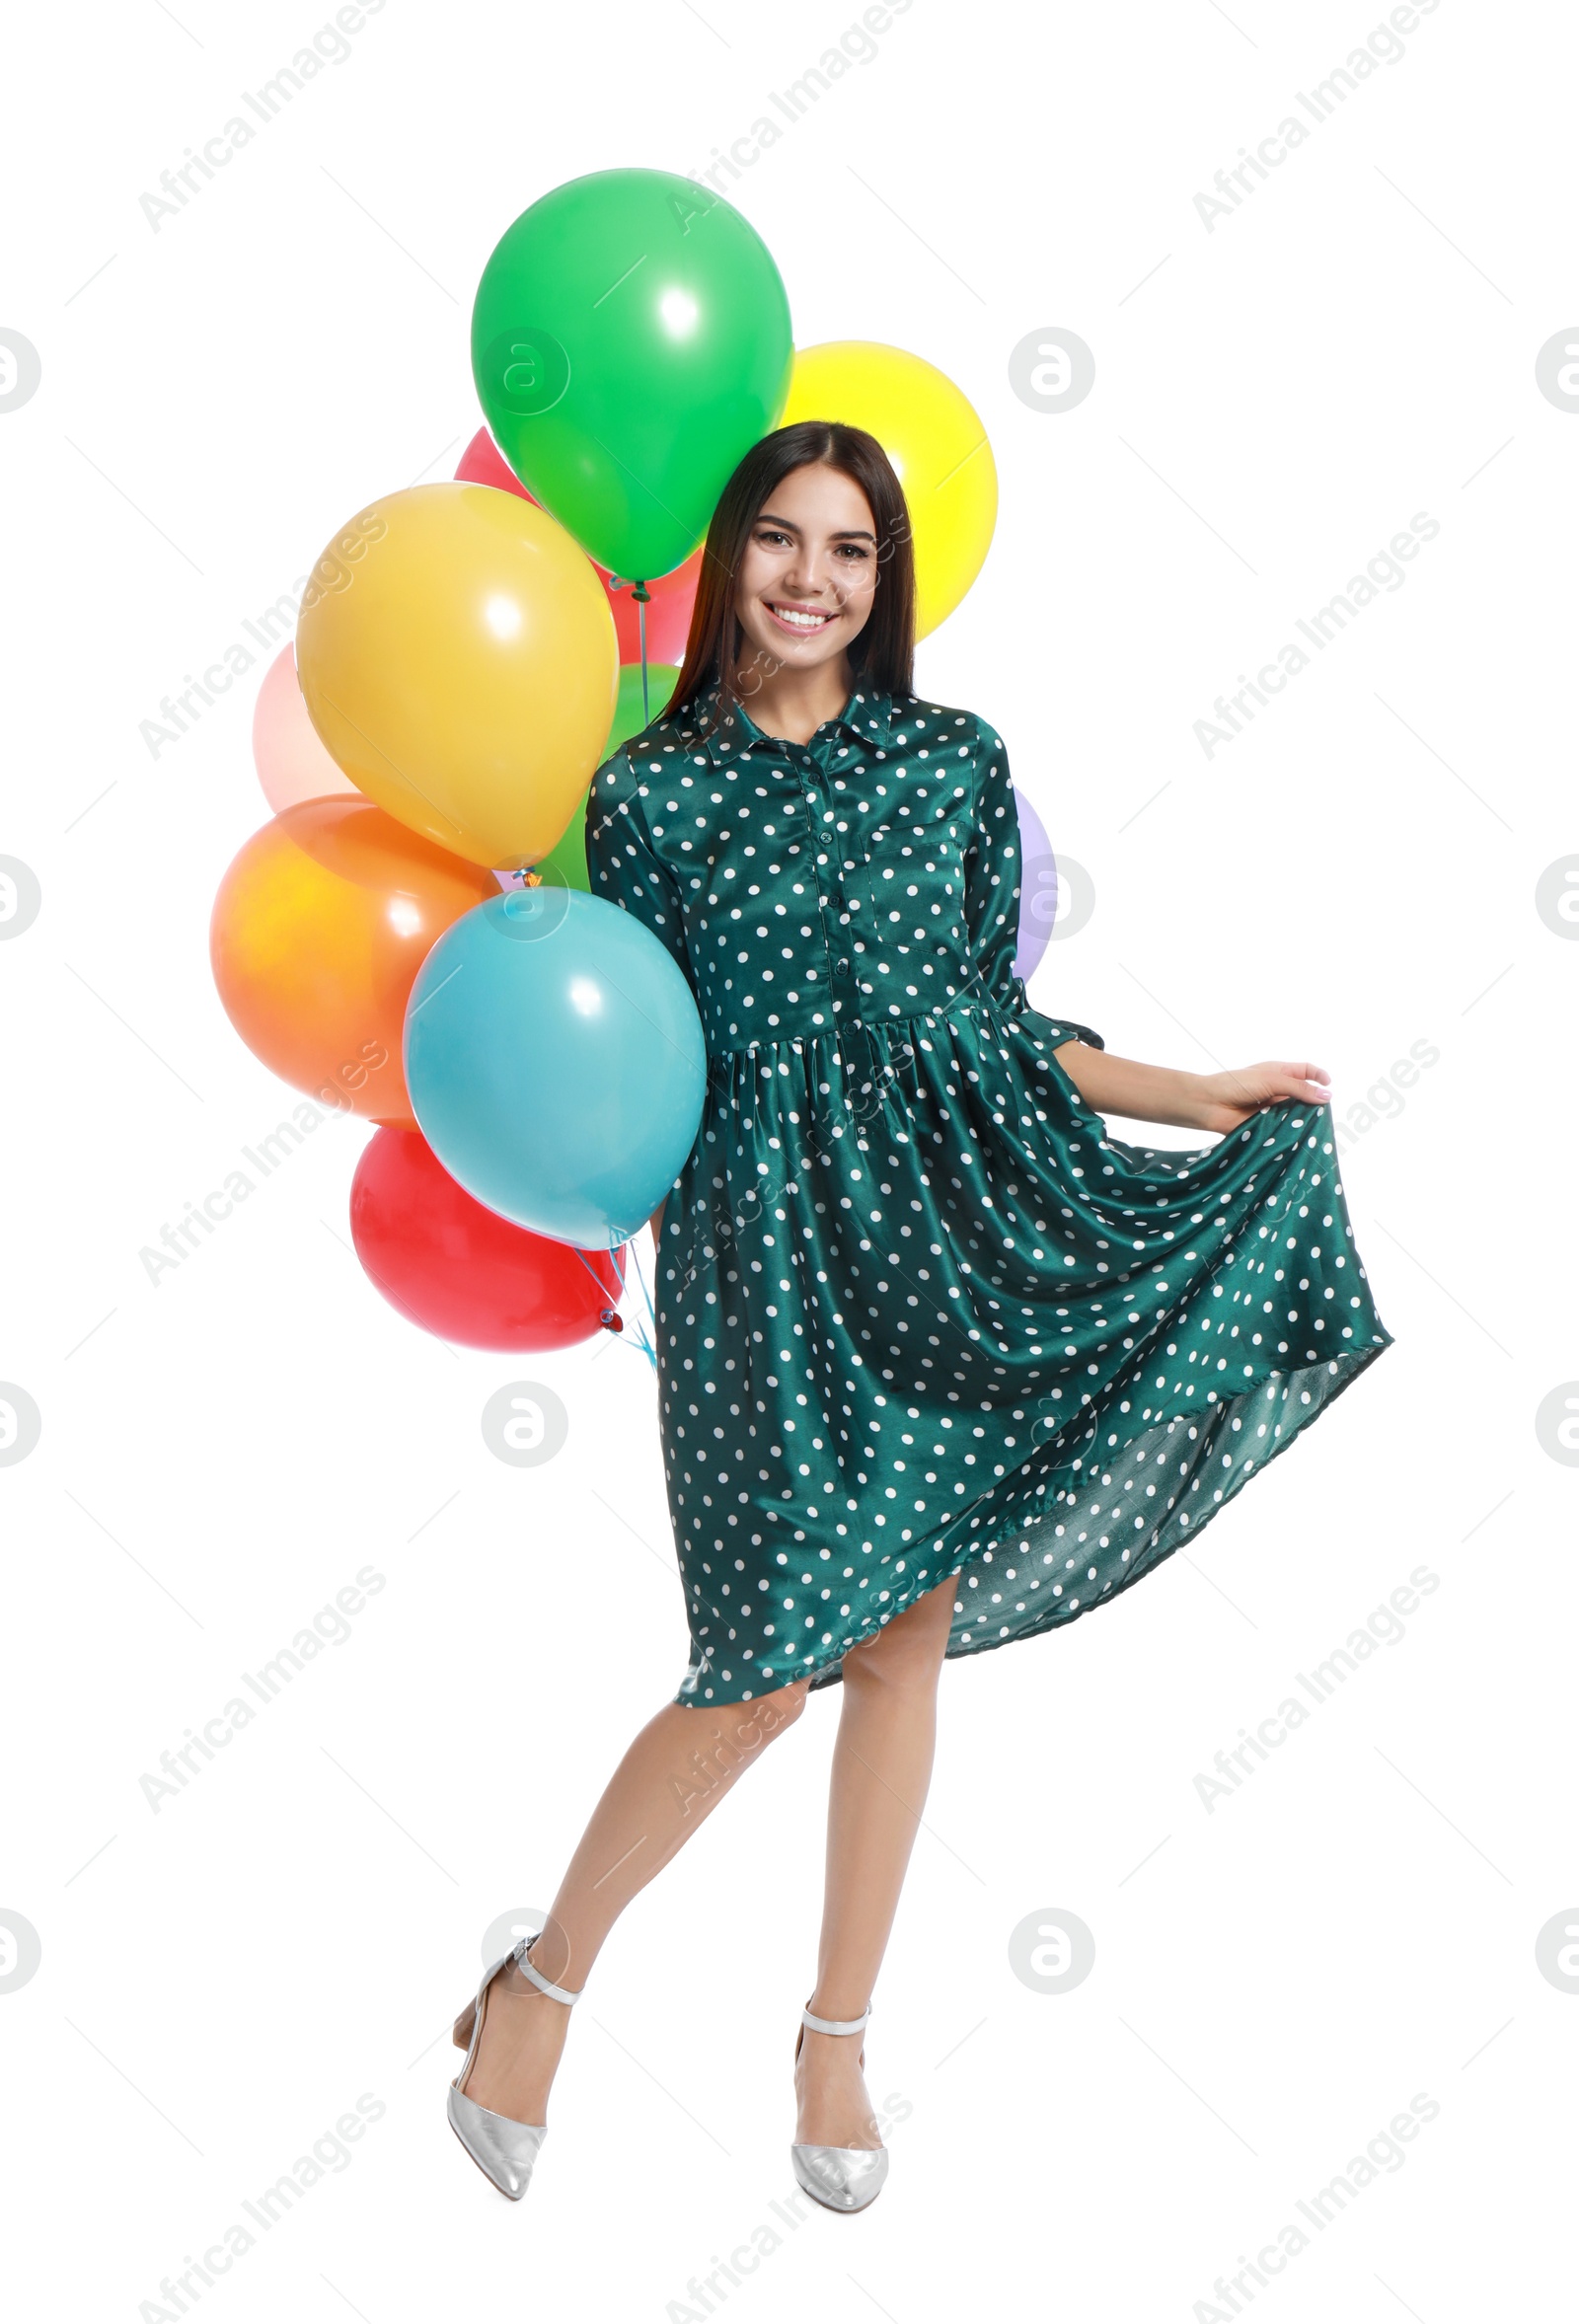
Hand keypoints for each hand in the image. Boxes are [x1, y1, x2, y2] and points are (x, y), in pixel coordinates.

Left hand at [1192, 1059, 1332, 1135]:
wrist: (1210, 1104)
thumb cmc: (1237, 1085)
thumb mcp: (1272, 1080)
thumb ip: (1299, 1089)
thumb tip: (1327, 1096)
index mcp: (1279, 1072)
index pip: (1305, 1071)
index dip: (1319, 1076)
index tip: (1329, 1086)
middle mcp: (1277, 1090)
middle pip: (1304, 1095)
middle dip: (1314, 1103)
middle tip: (1323, 1112)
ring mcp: (1272, 1108)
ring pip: (1296, 1114)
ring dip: (1304, 1119)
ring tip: (1314, 1125)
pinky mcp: (1266, 1125)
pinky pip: (1284, 1129)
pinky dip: (1292, 1132)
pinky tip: (1300, 1136)